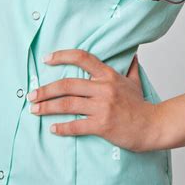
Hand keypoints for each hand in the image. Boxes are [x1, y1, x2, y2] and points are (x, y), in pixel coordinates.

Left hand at [26, 49, 160, 152]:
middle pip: (67, 84)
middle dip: (45, 90)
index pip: (82, 58)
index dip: (62, 56)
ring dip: (47, 107)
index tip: (47, 59)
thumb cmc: (141, 105)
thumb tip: (133, 56)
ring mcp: (102, 107)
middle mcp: (103, 88)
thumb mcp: (135, 82)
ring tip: (34, 110)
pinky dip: (62, 128)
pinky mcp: (102, 125)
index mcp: (108, 75)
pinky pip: (76, 126)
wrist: (153, 125)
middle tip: (31, 95)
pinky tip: (53, 128)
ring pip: (67, 104)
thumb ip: (131, 68)